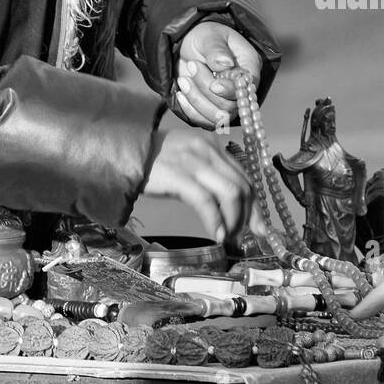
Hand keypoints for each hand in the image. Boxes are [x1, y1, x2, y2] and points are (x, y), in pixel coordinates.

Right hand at [141, 121, 264, 244]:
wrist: (124, 150)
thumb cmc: (154, 160)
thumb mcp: (187, 160)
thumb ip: (208, 174)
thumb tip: (227, 205)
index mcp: (212, 146)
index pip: (245, 176)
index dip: (255, 205)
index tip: (259, 227)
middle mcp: (208, 150)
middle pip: (243, 186)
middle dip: (248, 216)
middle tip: (243, 237)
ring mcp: (194, 162)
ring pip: (231, 193)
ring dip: (234, 221)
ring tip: (227, 237)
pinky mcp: (179, 176)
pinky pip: (207, 202)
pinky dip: (216, 221)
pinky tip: (216, 234)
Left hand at [174, 23, 261, 128]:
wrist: (189, 44)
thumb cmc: (204, 37)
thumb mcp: (209, 36)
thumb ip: (216, 49)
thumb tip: (225, 64)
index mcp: (248, 65)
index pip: (248, 87)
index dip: (231, 90)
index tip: (214, 84)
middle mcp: (242, 87)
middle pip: (230, 105)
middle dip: (206, 88)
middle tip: (192, 65)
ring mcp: (228, 101)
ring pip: (217, 117)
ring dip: (196, 99)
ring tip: (184, 78)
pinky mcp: (213, 109)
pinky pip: (204, 120)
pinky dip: (190, 108)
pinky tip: (181, 92)